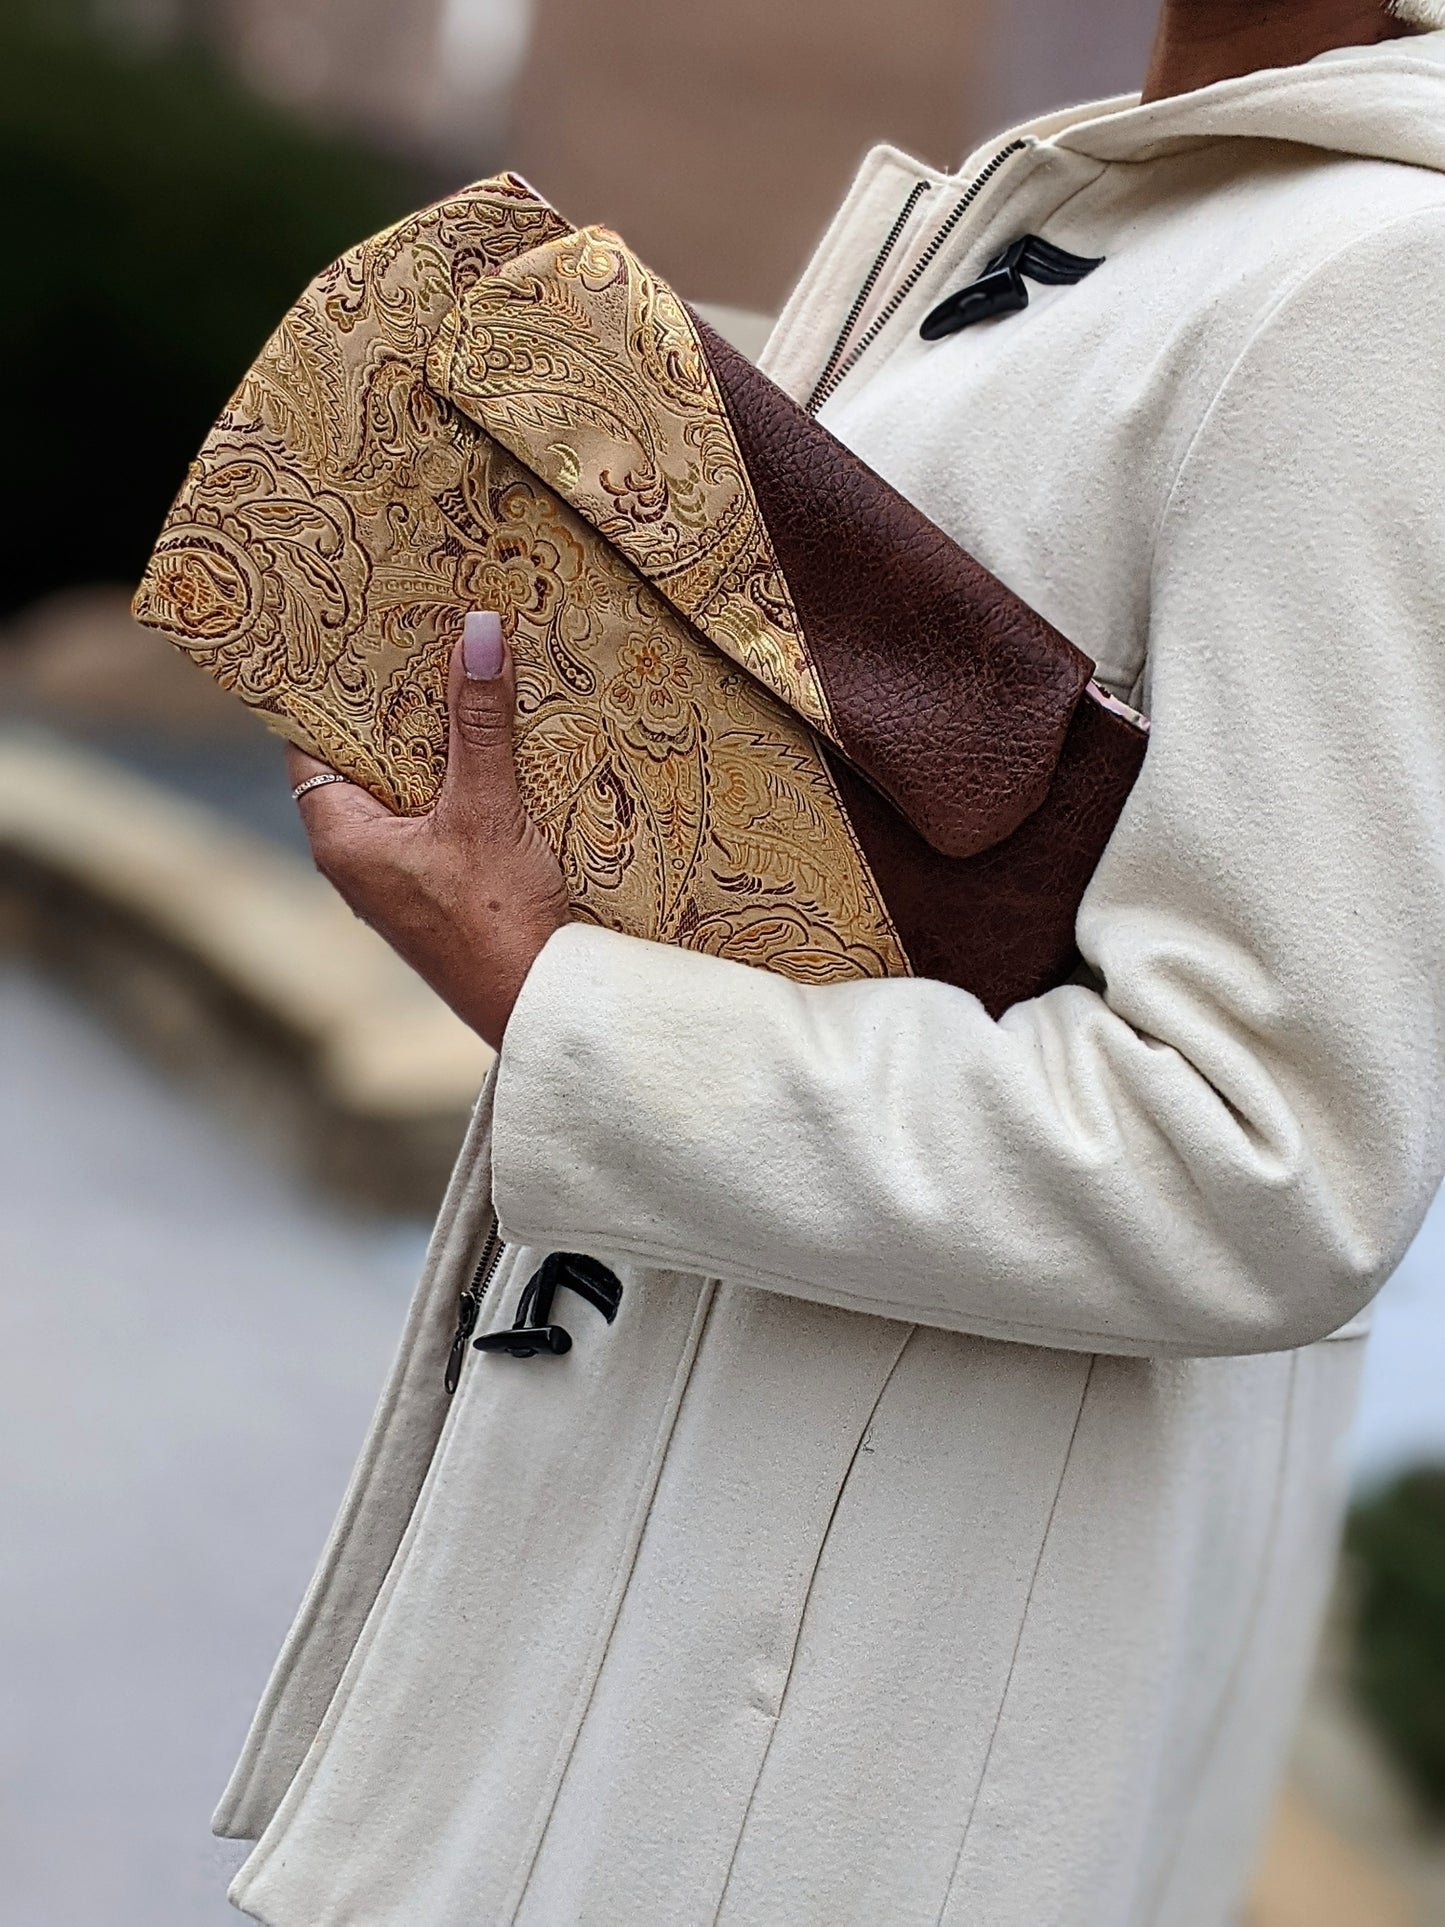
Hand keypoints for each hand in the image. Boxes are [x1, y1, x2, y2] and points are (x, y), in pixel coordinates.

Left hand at [287, 611, 567, 1050]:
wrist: (541, 1006)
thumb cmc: (496, 921)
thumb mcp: (487, 808)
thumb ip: (479, 722)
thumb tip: (477, 630)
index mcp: (341, 839)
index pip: (309, 744)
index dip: (328, 692)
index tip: (358, 639)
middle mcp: (357, 860)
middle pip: (361, 762)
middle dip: (394, 708)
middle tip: (422, 641)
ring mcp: (397, 879)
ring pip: (404, 791)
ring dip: (434, 744)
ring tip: (463, 677)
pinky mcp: (437, 892)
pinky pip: (436, 818)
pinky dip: (458, 782)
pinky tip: (496, 748)